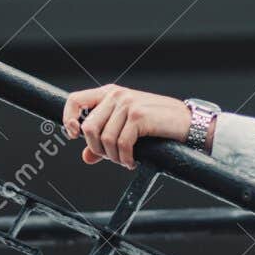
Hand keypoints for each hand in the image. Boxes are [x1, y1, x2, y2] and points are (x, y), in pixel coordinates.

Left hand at [61, 84, 191, 168]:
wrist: (186, 122)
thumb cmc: (157, 124)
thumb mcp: (127, 129)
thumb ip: (104, 140)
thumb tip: (86, 157)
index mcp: (109, 94)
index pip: (75, 100)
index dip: (68, 119)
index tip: (74, 136)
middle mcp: (116, 95)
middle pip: (88, 127)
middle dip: (98, 149)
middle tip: (112, 157)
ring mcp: (127, 104)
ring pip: (105, 139)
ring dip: (113, 157)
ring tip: (125, 160)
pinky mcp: (138, 116)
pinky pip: (121, 144)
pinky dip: (125, 158)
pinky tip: (132, 161)